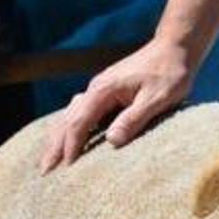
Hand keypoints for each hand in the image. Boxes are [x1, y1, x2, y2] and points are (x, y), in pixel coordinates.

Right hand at [39, 37, 197, 172]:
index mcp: (103, 90)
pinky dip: (72, 127)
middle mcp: (96, 88)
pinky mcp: (108, 91)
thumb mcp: (156, 98)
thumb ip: (134, 119)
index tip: (65, 167)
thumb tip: (112, 142)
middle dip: (55, 145)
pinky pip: (82, 112)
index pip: (79, 122)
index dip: (71, 145)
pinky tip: (69, 138)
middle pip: (67, 119)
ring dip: (59, 137)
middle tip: (43, 170)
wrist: (174, 48)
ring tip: (51, 159)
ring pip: (70, 115)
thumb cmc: (169, 73)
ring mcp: (100, 89)